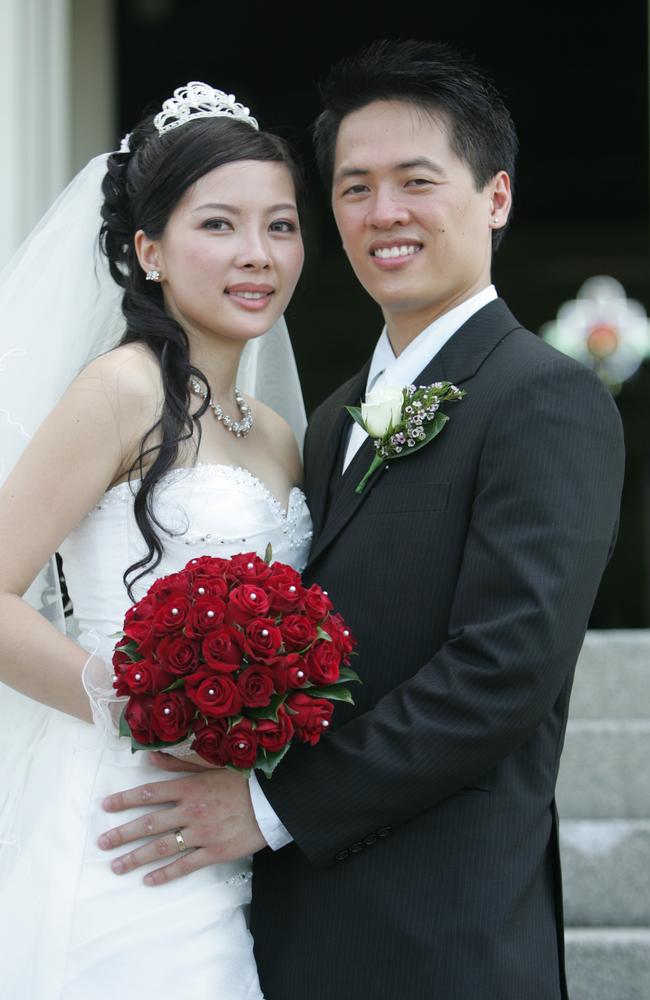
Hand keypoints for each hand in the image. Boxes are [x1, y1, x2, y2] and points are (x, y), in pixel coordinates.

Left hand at [99, 760, 266, 885]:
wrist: (272, 802)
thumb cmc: (241, 782)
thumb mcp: (210, 767)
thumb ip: (178, 764)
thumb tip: (150, 756)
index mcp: (190, 787)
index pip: (149, 793)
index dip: (125, 799)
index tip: (106, 806)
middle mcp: (191, 810)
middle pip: (150, 823)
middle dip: (123, 833)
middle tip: (102, 842)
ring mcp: (202, 833)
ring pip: (162, 847)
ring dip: (137, 857)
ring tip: (116, 866)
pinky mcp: (214, 852)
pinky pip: (185, 865)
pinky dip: (165, 874)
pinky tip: (148, 881)